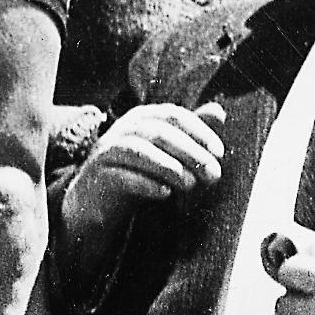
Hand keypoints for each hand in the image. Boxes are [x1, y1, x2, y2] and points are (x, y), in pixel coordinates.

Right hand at [60, 102, 226, 281]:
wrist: (95, 202)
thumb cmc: (136, 173)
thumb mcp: (165, 152)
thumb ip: (189, 134)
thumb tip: (219, 112)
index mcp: (142, 117)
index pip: (173, 114)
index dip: (199, 130)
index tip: (219, 152)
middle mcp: (124, 129)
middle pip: (159, 132)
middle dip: (190, 152)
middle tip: (213, 174)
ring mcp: (108, 151)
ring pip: (138, 151)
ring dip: (168, 166)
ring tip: (191, 184)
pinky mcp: (98, 176)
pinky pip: (121, 176)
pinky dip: (145, 183)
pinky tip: (165, 193)